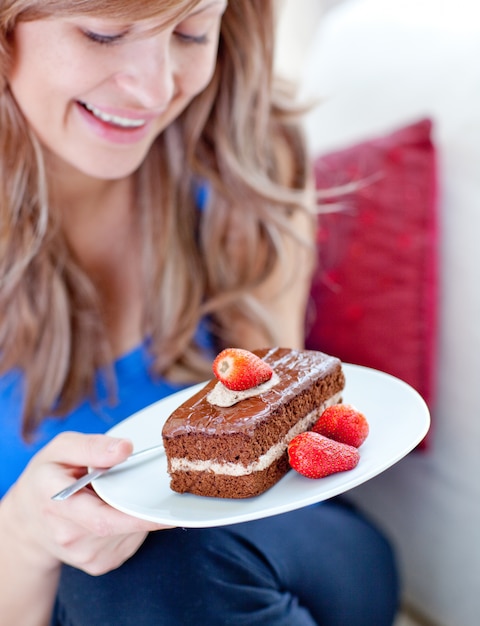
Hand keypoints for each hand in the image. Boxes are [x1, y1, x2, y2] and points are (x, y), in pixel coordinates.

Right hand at [3, 432, 171, 575]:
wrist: (28, 520)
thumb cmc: (48, 477)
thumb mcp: (61, 449)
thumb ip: (92, 447)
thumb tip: (125, 448)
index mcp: (58, 503)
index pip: (102, 519)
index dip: (136, 516)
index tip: (163, 507)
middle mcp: (69, 536)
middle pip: (121, 525)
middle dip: (141, 505)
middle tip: (150, 485)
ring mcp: (85, 555)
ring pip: (131, 532)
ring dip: (135, 511)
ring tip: (114, 494)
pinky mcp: (99, 564)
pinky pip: (131, 541)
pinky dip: (133, 523)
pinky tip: (114, 510)